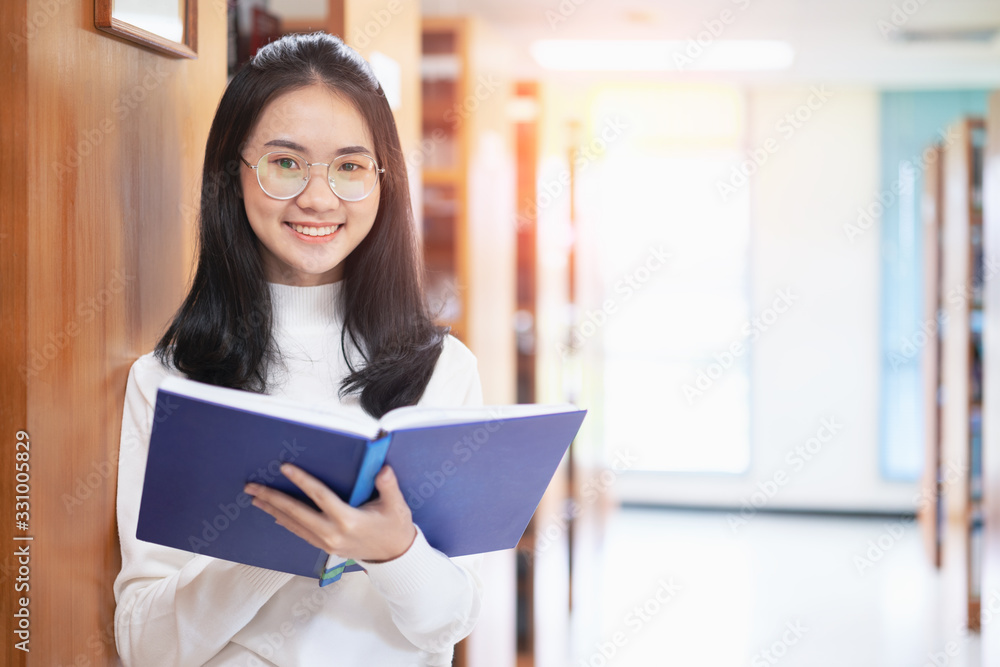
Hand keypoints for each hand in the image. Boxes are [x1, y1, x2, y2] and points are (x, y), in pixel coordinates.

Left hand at [244, 463, 416, 562]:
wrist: (396, 556)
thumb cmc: (396, 527)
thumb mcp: (396, 505)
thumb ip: (388, 485)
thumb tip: (382, 469)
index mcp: (348, 520)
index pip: (319, 496)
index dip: (301, 481)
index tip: (284, 468)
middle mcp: (332, 533)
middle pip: (296, 513)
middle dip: (272, 498)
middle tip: (251, 487)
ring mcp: (327, 543)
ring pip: (294, 525)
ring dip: (273, 511)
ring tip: (256, 498)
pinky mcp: (326, 547)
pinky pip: (300, 533)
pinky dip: (286, 522)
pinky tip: (276, 515)